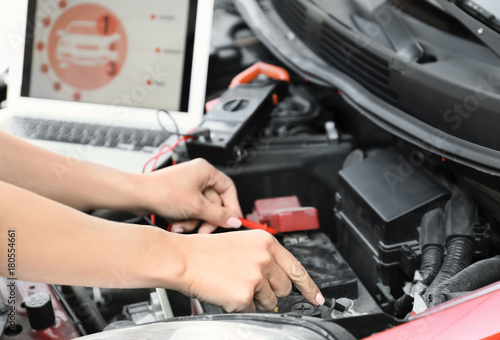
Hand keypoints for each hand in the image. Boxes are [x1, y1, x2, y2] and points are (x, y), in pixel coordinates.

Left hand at [140, 158, 242, 232]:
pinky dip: (185, 220)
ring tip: (183, 225)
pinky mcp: (179, 198)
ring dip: (194, 222)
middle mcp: (198, 177)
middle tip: (205, 230)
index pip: (228, 188)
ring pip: (202, 210)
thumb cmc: (161, 191)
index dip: (232, 205)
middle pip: (215, 203)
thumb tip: (234, 220)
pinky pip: (191, 212)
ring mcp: (188, 187)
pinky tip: (176, 224)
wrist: (136, 196)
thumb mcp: (196, 206)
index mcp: (205, 171)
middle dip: (207, 218)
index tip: (234, 220)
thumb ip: (218, 215)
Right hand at [175, 230, 324, 311]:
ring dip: (255, 300)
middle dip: (270, 291)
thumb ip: (264, 258)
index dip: (309, 286)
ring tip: (234, 284)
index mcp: (266, 243)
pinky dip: (241, 307)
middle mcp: (265, 258)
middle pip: (284, 288)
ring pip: (270, 302)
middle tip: (249, 283)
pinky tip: (228, 292)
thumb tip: (278, 278)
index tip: (317, 297)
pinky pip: (253, 311)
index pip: (297, 268)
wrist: (184, 258)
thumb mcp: (242, 244)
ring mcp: (256, 277)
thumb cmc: (206, 251)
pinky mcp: (245, 295)